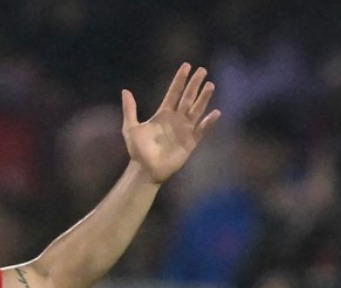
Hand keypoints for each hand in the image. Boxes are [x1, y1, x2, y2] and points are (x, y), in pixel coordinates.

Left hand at [121, 64, 219, 183]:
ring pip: (196, 110)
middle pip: (187, 98)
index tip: (186, 66)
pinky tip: (215, 113)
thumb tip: (125, 90)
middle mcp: (176, 119)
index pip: (173, 92)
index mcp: (163, 114)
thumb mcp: (131, 127)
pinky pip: (201, 130)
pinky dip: (208, 122)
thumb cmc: (138, 150)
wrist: (145, 169)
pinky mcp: (190, 142)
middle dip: (194, 84)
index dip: (180, 80)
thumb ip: (130, 109)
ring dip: (203, 98)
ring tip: (210, 85)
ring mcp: (184, 130)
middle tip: (202, 70)